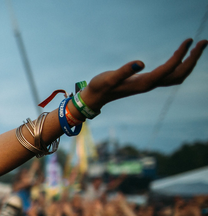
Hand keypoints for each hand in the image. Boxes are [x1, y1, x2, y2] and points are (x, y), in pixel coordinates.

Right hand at [83, 39, 206, 110]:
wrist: (96, 97)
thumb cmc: (100, 87)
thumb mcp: (109, 78)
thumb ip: (124, 71)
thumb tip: (141, 62)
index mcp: (144, 83)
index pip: (169, 69)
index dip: (181, 55)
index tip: (189, 40)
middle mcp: (150, 85)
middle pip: (179, 74)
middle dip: (193, 59)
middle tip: (203, 42)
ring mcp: (150, 84)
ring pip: (177, 75)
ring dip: (189, 62)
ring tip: (196, 47)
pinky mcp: (147, 81)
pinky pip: (170, 74)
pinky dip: (180, 65)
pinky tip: (181, 56)